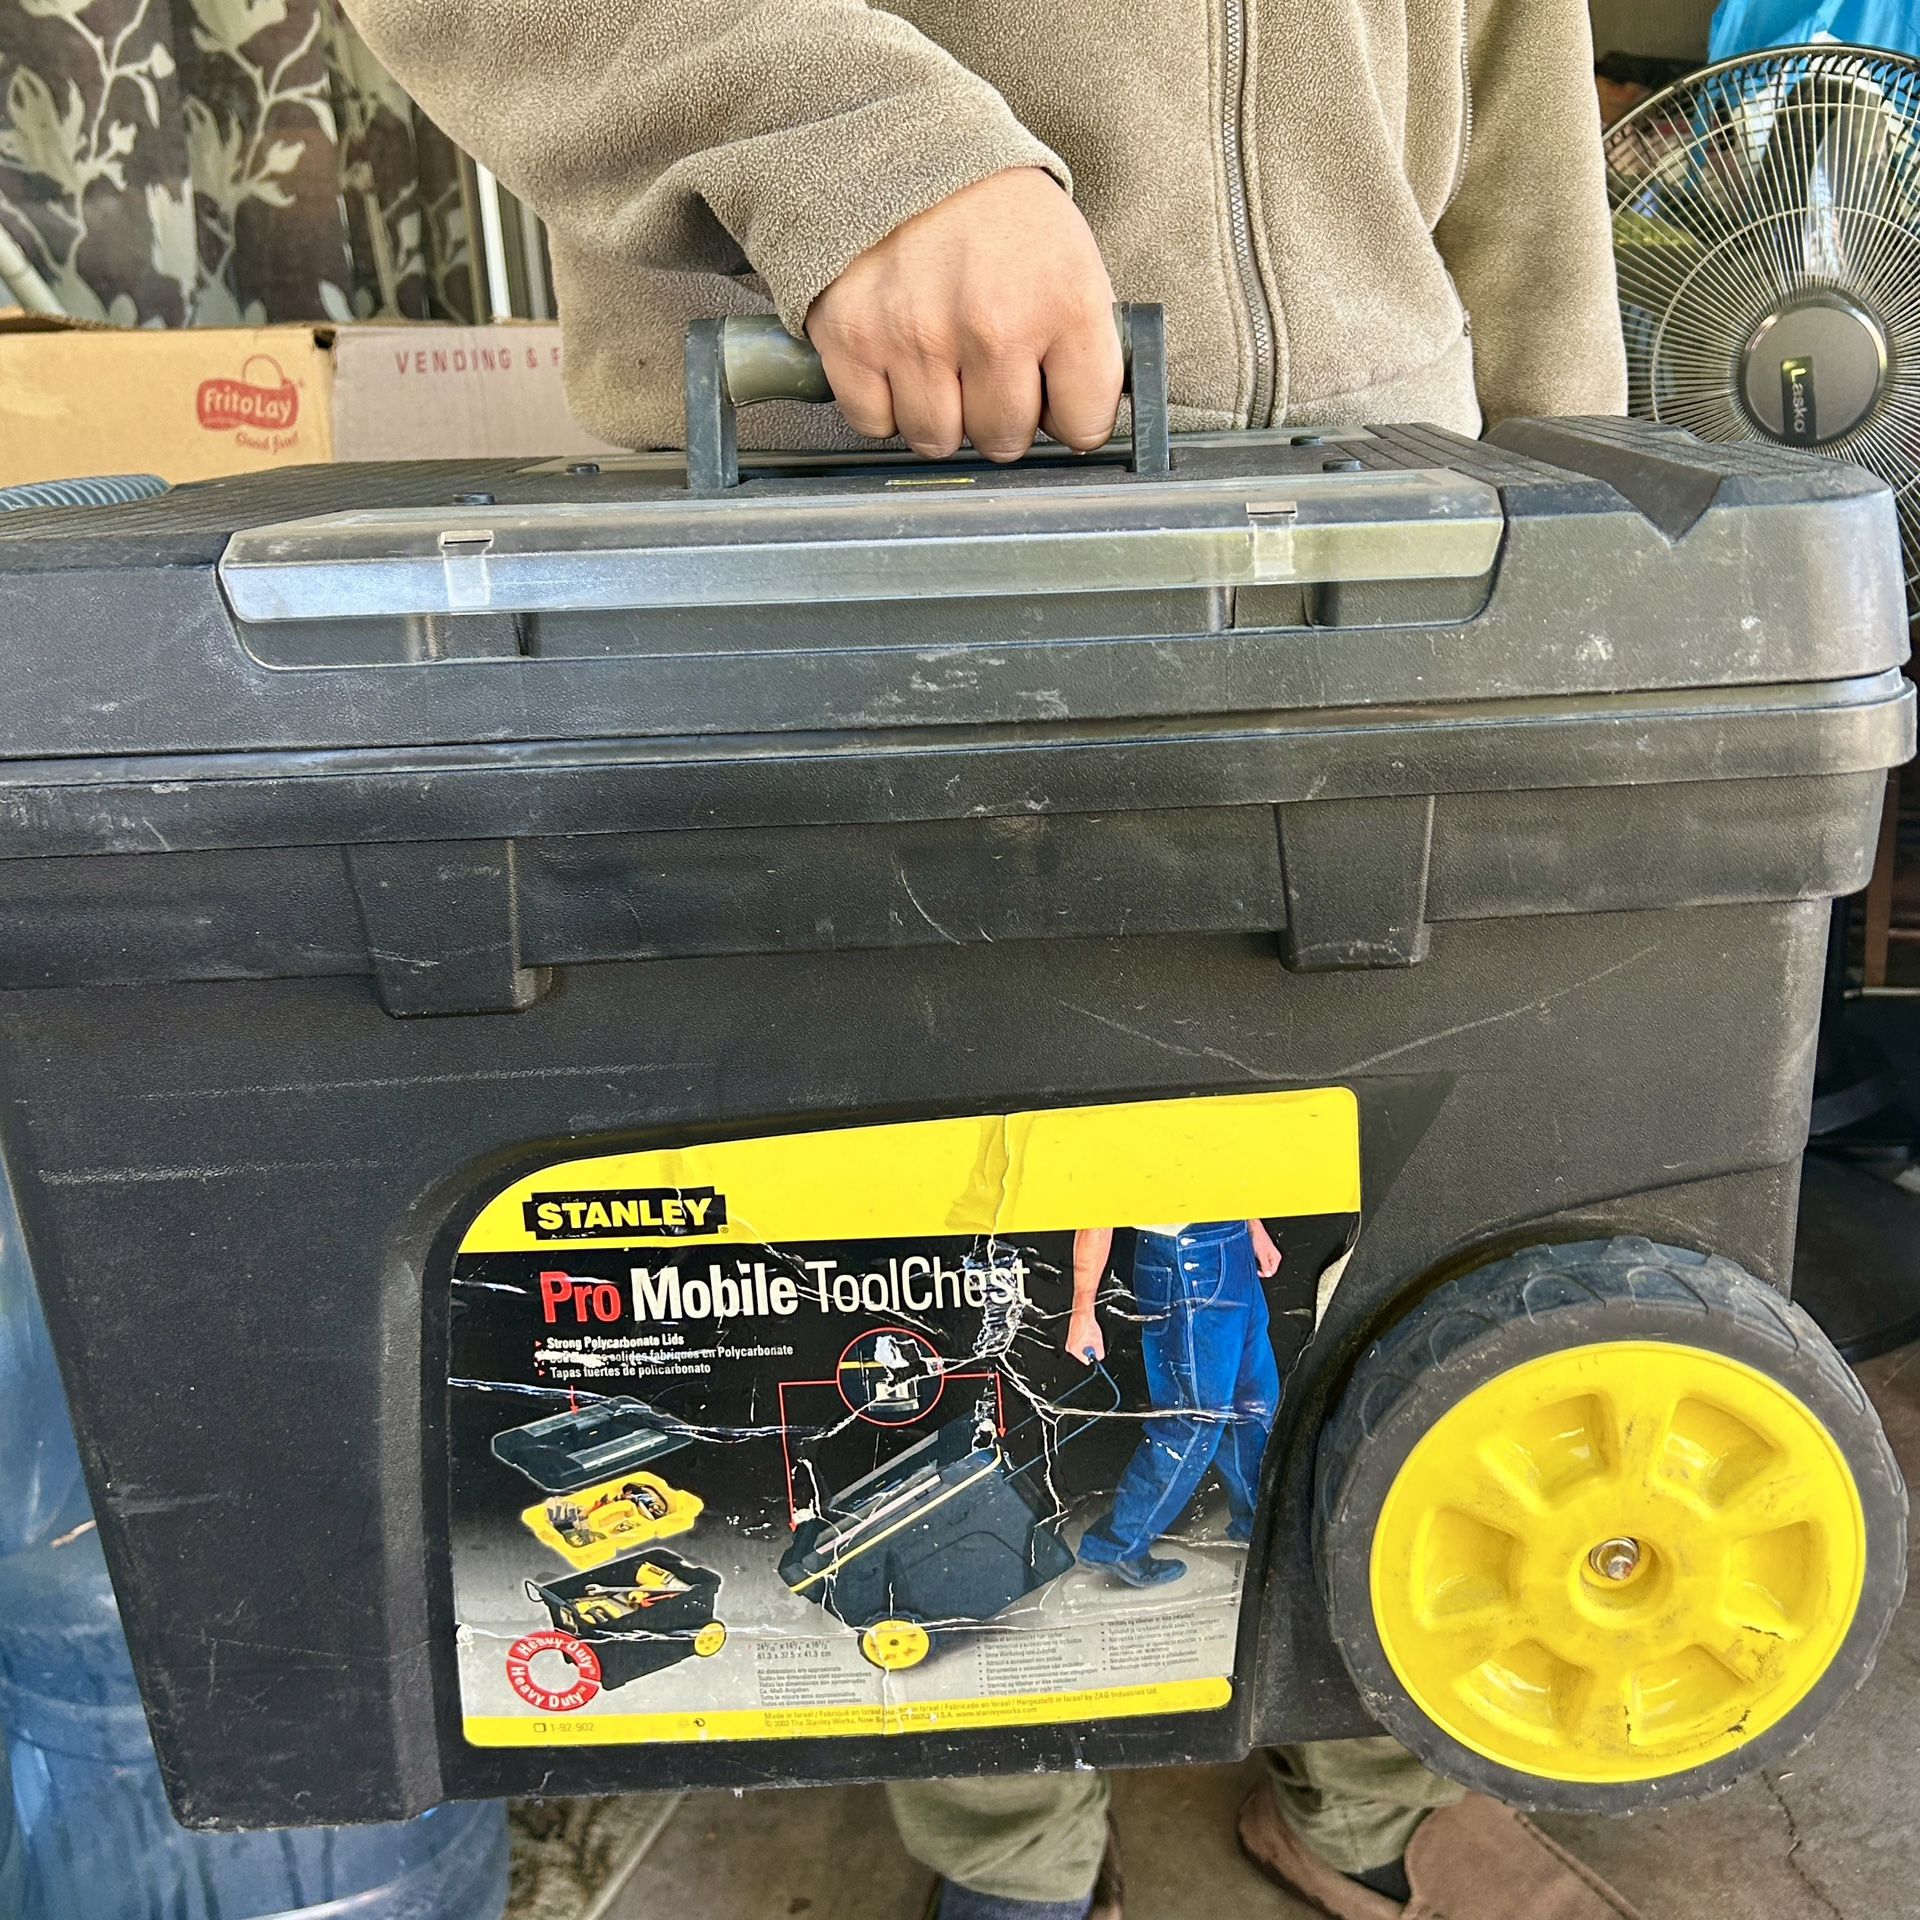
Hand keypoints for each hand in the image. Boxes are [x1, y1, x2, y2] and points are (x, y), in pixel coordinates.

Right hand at [806, 167, 1121, 462]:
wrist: (904, 139)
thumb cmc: (994, 210)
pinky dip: (883, 403)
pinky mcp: (853, 338)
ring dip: (939, 415)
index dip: (1071, 417)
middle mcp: (992, 325)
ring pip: (936, 440)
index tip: (1057, 398)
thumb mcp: (1071, 256)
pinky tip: (896, 358)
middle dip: (999, 416)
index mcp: (1064, 301)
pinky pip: (874, 422)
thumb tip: (1083, 421)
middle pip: (1004, 441)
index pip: (1084, 424)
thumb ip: (1084, 344)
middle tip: (988, 371)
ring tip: (941, 362)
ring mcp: (918, 335)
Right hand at [1065, 1306, 1104, 1364]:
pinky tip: (1086, 1333)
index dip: (1093, 1356)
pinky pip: (1078, 1342)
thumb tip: (1099, 1357)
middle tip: (1093, 1342)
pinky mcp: (1069, 1337)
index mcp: (1075, 1351)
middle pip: (1083, 1354)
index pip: (1087, 1361)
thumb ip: (1099, 1354)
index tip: (1096, 1352)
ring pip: (1081, 1348)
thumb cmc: (1087, 1325)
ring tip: (1089, 1336)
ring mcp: (1068, 1342)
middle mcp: (1070, 1348)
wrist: (1082, 1314)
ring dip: (1086, 1344)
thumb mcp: (1098, 1342)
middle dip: (1089, 1350)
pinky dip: (1083, 1339)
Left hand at [1250, 1220, 1282, 1279]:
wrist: (1252, 1228)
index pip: (1272, 1271)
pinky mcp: (1261, 1252)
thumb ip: (1265, 1265)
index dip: (1264, 1273)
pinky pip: (1259, 1260)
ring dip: (1257, 1264)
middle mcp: (1272, 1256)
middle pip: (1267, 1269)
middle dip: (1260, 1269)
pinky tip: (1251, 1257)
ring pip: (1262, 1265)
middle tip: (1254, 1265)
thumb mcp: (1262, 1254)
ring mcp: (1267, 1254)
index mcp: (1276, 1257)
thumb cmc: (1258, 1237)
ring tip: (1252, 1259)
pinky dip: (1255, 1260)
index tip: (1257, 1271)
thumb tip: (1268, 1274)